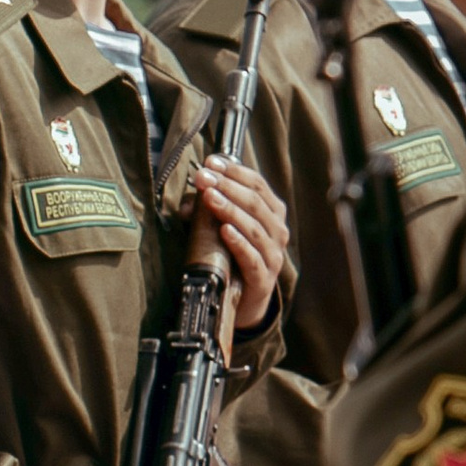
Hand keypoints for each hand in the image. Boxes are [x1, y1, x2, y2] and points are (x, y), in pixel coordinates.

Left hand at [194, 159, 288, 329]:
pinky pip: (252, 258)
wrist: (244, 302)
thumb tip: (187, 200)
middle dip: (227, 186)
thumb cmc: (233, 258)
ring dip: (230, 210)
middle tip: (204, 177)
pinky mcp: (263, 279)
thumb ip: (206, 212)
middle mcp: (277, 231)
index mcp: (272, 213)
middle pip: (255, 202)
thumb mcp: (221, 229)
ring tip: (210, 198)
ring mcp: (273, 255)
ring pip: (254, 228)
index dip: (234, 171)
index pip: (257, 184)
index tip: (210, 162)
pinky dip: (239, 243)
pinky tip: (225, 231)